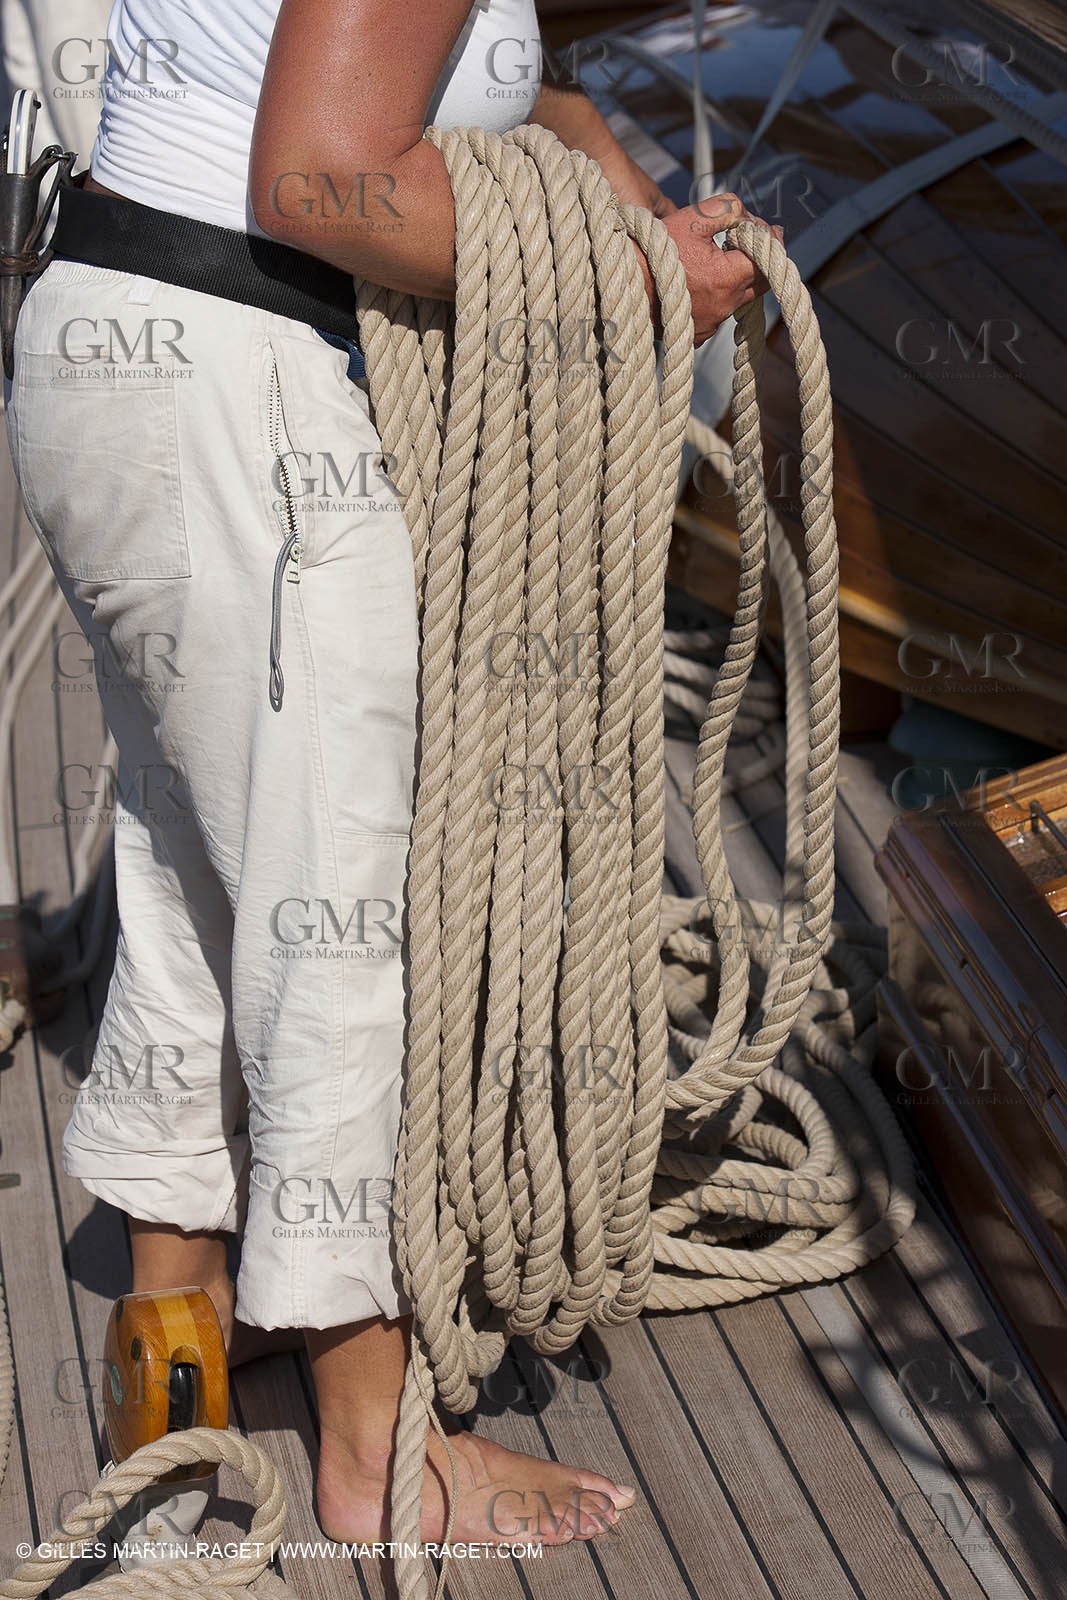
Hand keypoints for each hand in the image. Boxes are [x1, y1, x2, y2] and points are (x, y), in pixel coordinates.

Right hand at [635, 192, 783, 346]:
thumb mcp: (692, 217)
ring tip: (718, 259)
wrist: (622, 285)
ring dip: (736, 279)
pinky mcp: (698, 334)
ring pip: (739, 299)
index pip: (766, 259)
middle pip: (760, 284)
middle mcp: (723, 307)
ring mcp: (711, 325)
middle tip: (750, 242)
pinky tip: (700, 283)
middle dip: (758, 260)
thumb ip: (727, 209)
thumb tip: (746, 216)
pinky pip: (718, 315)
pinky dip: (717, 297)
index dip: (769, 240)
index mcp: (726, 278)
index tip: (765, 229)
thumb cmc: (653, 250)